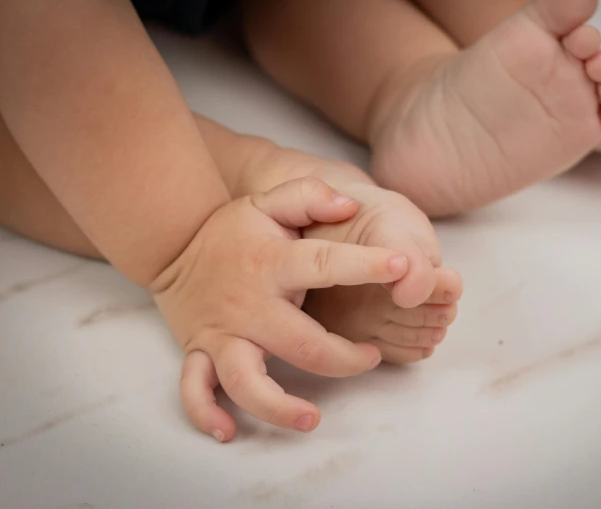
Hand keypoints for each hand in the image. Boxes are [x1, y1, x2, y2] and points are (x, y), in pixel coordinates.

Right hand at [150, 178, 408, 440]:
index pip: (327, 264)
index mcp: (272, 264)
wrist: (170, 244)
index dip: (367, 266)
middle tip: (371, 356)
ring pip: (246, 381)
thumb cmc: (230, 229)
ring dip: (278, 405)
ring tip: (311, 418)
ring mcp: (221, 334)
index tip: (403, 268)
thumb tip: (348, 203)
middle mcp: (249, 306)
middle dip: (343, 358)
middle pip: (301, 343)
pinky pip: (195, 391)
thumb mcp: (268, 201)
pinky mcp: (199, 352)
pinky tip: (228, 431)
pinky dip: (207, 413)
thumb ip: (309, 197)